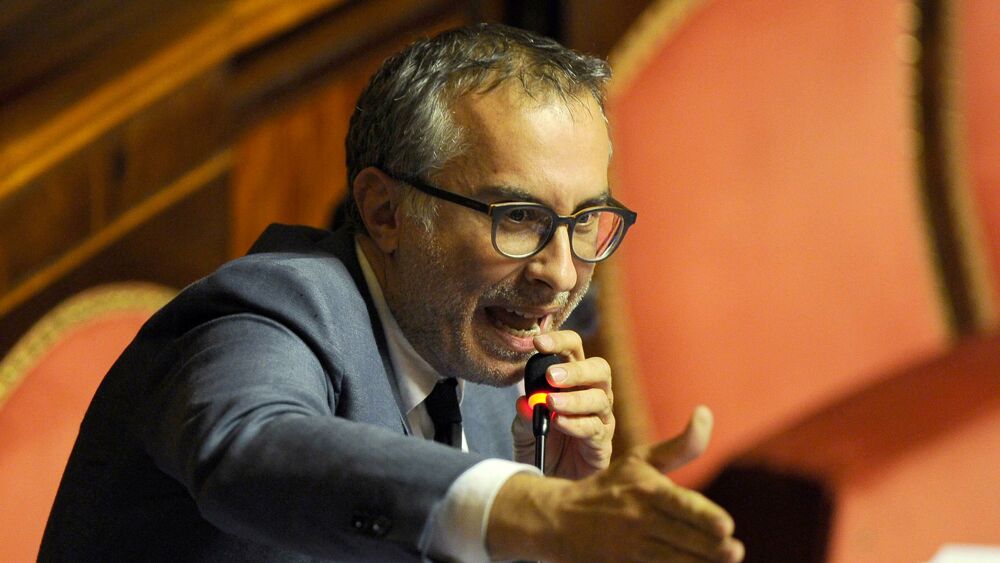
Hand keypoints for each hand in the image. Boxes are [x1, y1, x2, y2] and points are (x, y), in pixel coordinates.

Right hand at [490, 406, 743, 561]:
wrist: (560, 518)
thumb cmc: (610, 486)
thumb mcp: (640, 460)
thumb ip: (681, 445)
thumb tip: (706, 411)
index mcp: (645, 490)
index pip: (680, 505)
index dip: (704, 517)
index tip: (727, 527)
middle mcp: (638, 518)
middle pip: (682, 537)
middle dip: (712, 548)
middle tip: (735, 551)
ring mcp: (630, 548)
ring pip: (673, 560)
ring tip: (726, 562)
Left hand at [512, 330, 613, 478]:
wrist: (549, 480)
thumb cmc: (540, 444)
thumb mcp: (523, 429)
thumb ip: (524, 414)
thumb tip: (524, 401)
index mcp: (573, 379)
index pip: (574, 349)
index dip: (560, 341)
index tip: (538, 343)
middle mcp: (593, 394)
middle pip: (599, 369)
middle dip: (575, 370)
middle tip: (550, 377)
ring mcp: (601, 418)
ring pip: (599, 399)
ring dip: (574, 399)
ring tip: (551, 403)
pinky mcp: (603, 443)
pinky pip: (595, 428)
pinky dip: (575, 423)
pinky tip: (558, 422)